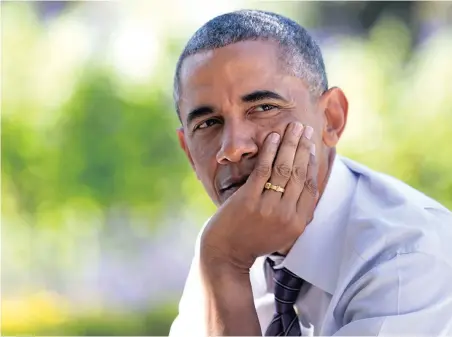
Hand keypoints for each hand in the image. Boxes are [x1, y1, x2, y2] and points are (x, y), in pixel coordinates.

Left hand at [200, 122, 318, 270]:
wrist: (226, 254)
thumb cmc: (253, 240)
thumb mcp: (282, 233)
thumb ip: (295, 212)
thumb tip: (306, 186)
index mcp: (298, 223)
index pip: (311, 186)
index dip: (312, 162)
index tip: (312, 146)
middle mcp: (286, 215)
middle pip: (300, 173)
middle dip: (304, 146)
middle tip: (306, 128)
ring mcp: (268, 207)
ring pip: (285, 168)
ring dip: (290, 143)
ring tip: (294, 126)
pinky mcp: (249, 200)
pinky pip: (264, 169)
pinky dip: (270, 150)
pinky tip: (273, 136)